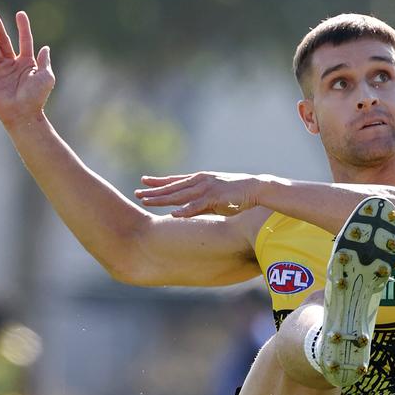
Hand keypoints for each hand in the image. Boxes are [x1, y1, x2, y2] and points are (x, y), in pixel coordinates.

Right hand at [0, 12, 54, 128]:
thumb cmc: (37, 97)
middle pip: (5, 43)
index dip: (23, 28)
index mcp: (28, 64)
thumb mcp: (46, 78)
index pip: (25, 41)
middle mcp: (14, 65)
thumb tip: (45, 47)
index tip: (20, 14)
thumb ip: (44, 61)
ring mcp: (1, 71)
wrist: (23, 115)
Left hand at [135, 171, 262, 216]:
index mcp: (200, 180)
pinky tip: (173, 214)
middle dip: (154, 191)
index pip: (175, 181)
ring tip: (147, 201)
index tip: (143, 181)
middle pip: (173, 188)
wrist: (257, 189)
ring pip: (180, 195)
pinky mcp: (216, 196)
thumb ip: (200, 203)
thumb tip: (187, 213)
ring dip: (163, 199)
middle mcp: (200, 181)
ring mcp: (207, 188)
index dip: (159, 182)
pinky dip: (185, 210)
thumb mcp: (215, 198)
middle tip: (137, 193)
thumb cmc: (237, 195)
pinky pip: (197, 205)